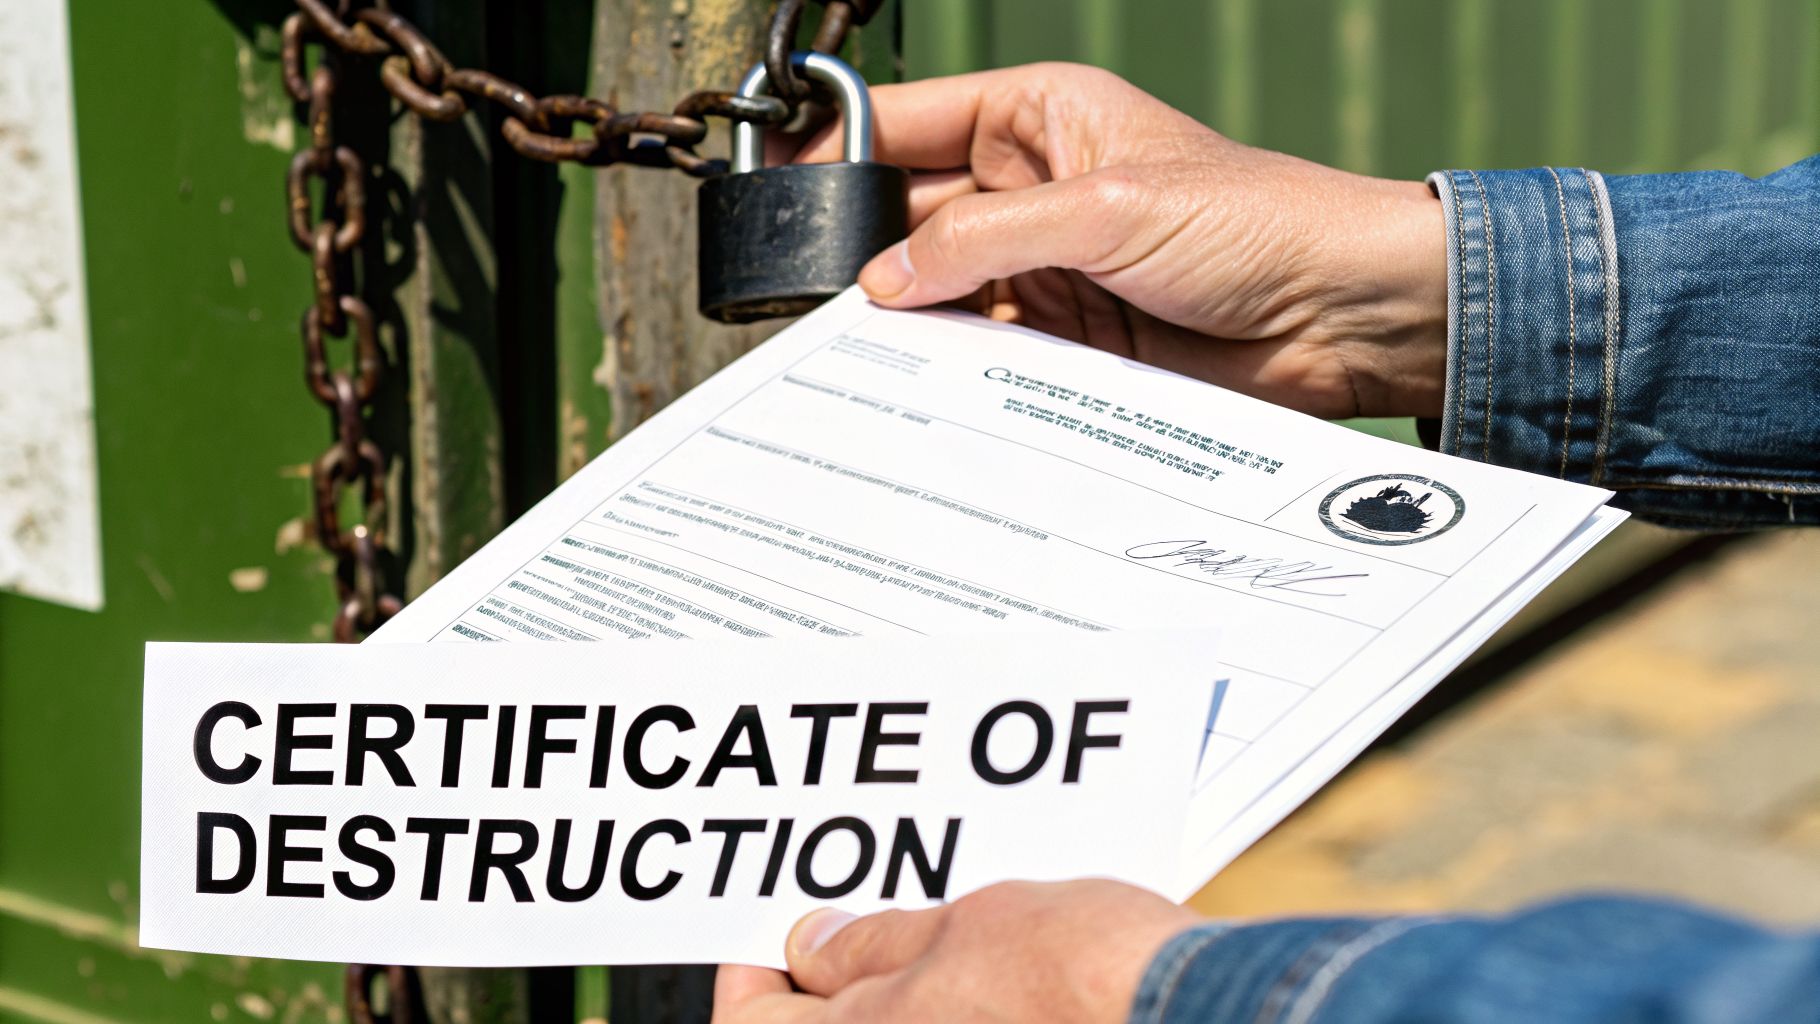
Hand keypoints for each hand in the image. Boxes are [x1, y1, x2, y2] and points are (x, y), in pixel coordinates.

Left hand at [712, 879, 1201, 1022]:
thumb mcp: (962, 926)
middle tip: (855, 926)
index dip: (749, 971)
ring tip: (938, 944)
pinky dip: (952, 1017)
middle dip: (830, 985)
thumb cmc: (1083, 983)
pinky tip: (990, 983)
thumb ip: (874, 944)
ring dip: (900, 1000)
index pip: (750, 1023)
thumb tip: (818, 943)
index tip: (773, 933)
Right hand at [793, 63, 1447, 419]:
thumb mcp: (1107, 209)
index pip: (909, 121)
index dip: (840, 149)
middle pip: (909, 217)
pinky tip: (916, 386)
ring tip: (857, 349)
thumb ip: (984, 240)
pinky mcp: (1062, 342)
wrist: (1340, 317)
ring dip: (905, 323)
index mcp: (1040, 118)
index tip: (776, 187)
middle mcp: (1032, 191)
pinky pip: (979, 355)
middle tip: (810, 293)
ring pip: (936, 294)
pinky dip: (949, 373)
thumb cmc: (1257, 222)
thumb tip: (885, 279)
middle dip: (864, 253)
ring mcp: (1043, 270)